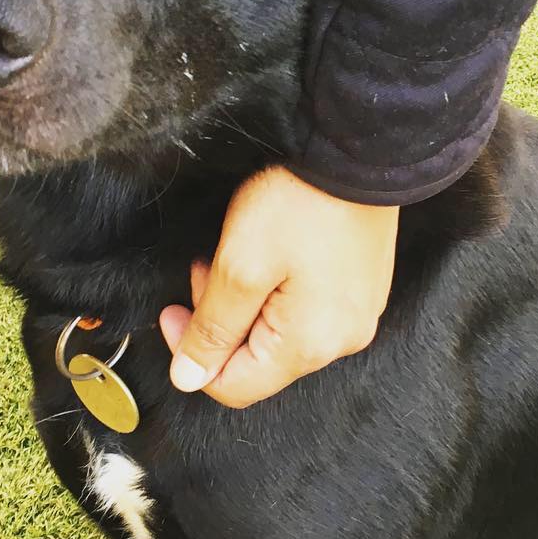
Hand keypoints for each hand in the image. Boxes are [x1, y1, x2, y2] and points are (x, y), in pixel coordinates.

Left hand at [159, 167, 398, 408]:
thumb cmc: (299, 203)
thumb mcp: (239, 265)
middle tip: (208, 268)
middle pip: (258, 361)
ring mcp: (358, 317)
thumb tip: (189, 380)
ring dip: (248, 304)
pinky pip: (308, 312)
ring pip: (280, 335)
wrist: (360, 152)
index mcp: (308, 346)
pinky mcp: (363, 291)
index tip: (173, 309)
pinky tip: (274, 253)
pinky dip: (278, 292)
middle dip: (221, 322)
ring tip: (241, 253)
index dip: (192, 355)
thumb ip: (213, 329)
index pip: (234, 386)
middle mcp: (341, 343)